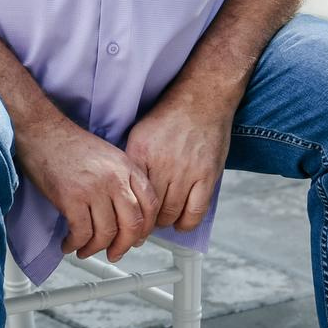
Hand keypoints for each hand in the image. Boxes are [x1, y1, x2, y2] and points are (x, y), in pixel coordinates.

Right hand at [16, 116, 160, 261]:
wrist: (41, 131)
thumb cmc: (69, 144)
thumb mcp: (108, 156)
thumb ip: (122, 180)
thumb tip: (126, 215)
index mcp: (126, 167)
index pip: (150, 205)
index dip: (145, 228)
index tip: (136, 238)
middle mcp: (115, 179)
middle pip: (132, 224)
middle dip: (123, 246)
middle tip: (114, 253)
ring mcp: (94, 189)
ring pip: (106, 233)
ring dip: (95, 248)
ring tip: (86, 250)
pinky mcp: (71, 198)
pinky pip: (81, 232)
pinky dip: (75, 243)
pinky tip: (69, 244)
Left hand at [125, 86, 235, 232]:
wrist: (202, 100)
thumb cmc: (169, 116)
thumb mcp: (140, 133)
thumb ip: (133, 159)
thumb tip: (119, 186)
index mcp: (140, 152)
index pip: (128, 193)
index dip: (126, 212)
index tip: (125, 220)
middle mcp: (162, 164)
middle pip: (148, 207)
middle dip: (144, 222)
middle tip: (142, 227)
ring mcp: (186, 172)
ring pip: (171, 213)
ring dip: (164, 223)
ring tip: (161, 222)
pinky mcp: (207, 176)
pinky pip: (195, 211)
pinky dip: (186, 223)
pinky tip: (181, 223)